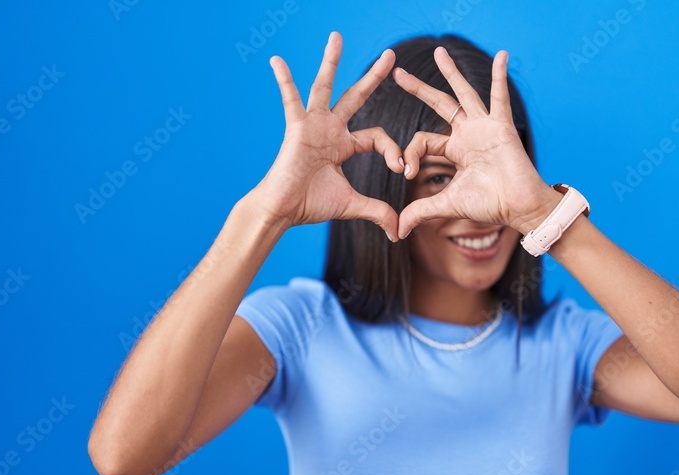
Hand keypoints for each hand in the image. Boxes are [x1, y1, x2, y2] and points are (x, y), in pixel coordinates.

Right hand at [251, 32, 403, 240]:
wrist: (284, 211)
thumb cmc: (312, 205)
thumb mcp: (352, 205)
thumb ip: (377, 212)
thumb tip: (399, 233)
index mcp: (344, 145)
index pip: (376, 136)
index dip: (393, 150)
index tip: (401, 168)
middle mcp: (330, 129)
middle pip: (356, 97)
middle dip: (374, 77)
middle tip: (391, 55)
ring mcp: (313, 125)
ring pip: (326, 87)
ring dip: (332, 62)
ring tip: (337, 36)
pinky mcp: (296, 128)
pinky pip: (290, 100)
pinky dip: (284, 80)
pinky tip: (276, 60)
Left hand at [392, 47, 561, 239]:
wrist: (518, 209)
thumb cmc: (489, 205)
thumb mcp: (447, 204)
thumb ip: (421, 211)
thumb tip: (398, 229)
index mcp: (455, 149)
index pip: (423, 140)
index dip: (410, 154)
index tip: (406, 172)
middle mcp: (468, 133)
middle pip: (439, 104)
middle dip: (418, 89)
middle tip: (397, 73)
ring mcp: (485, 127)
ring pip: (464, 93)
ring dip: (451, 72)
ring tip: (439, 51)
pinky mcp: (501, 126)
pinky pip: (500, 97)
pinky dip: (501, 76)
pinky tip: (501, 55)